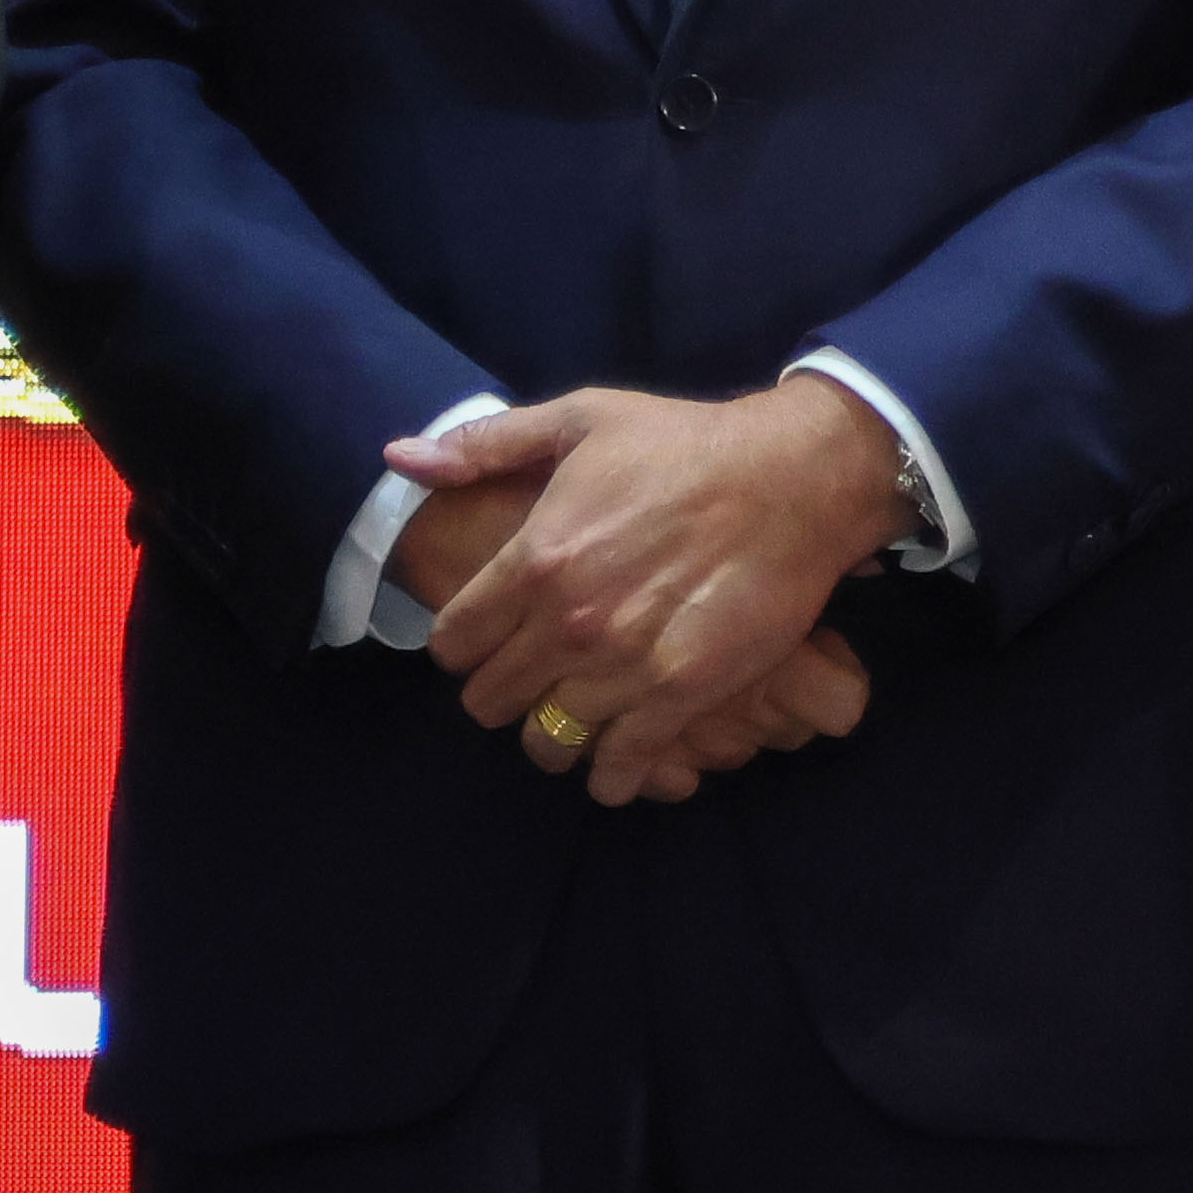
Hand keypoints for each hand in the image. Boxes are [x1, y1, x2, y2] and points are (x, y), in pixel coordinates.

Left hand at [380, 466, 867, 792]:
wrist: (792, 479)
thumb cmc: (683, 444)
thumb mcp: (579, 419)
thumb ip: (486, 445)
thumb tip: (401, 458)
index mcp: (534, 558)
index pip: (455, 642)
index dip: (463, 645)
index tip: (485, 641)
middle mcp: (568, 622)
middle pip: (491, 702)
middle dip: (502, 694)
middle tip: (530, 679)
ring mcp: (623, 667)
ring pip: (549, 741)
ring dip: (554, 736)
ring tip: (571, 721)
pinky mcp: (680, 696)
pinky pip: (621, 765)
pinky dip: (613, 773)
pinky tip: (617, 762)